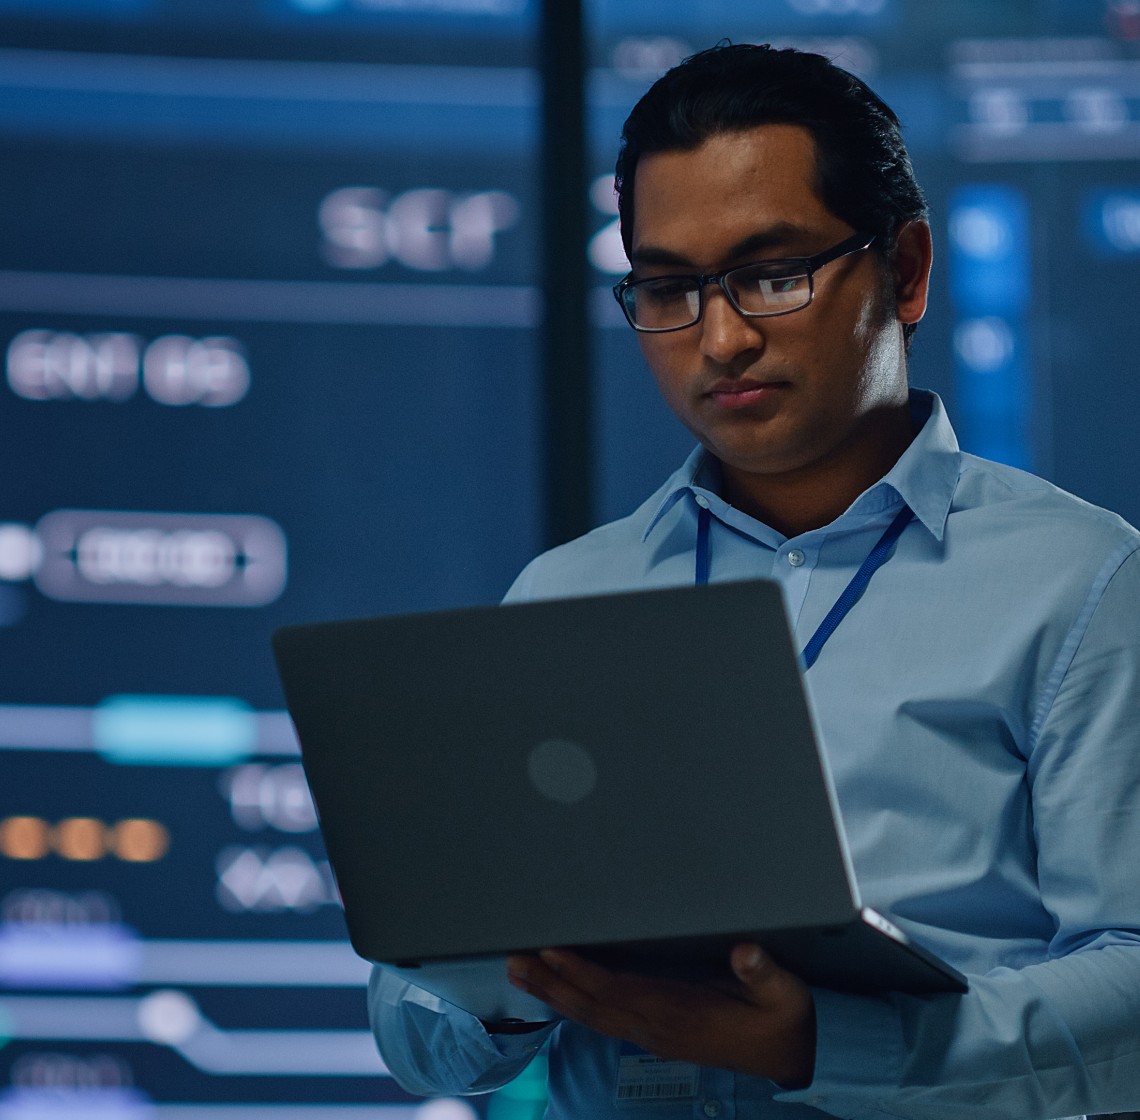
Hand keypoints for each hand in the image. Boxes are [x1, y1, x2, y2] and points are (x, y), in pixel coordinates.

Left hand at [506, 943, 815, 1087]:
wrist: (792, 1059)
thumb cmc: (783, 1019)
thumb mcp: (784, 994)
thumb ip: (764, 973)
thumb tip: (744, 953)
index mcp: (681, 1014)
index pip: (620, 992)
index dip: (583, 973)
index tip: (552, 952)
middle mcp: (659, 1028)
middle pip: (593, 1006)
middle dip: (552, 984)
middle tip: (514, 963)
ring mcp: (655, 1035)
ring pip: (594, 1017)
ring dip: (556, 995)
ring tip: (522, 973)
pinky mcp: (657, 1035)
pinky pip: (606, 1020)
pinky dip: (577, 1004)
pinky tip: (559, 992)